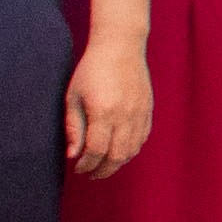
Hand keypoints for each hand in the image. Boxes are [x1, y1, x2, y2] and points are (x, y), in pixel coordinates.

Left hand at [63, 33, 153, 177]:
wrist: (121, 46)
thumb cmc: (92, 69)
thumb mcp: (74, 97)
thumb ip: (73, 128)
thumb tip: (73, 155)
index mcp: (103, 111)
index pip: (96, 151)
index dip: (86, 165)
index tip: (78, 168)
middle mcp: (125, 115)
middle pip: (116, 156)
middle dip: (102, 171)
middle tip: (90, 174)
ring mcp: (140, 113)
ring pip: (132, 150)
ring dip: (117, 163)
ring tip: (104, 166)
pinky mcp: (148, 110)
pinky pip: (142, 139)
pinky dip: (131, 150)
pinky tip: (119, 151)